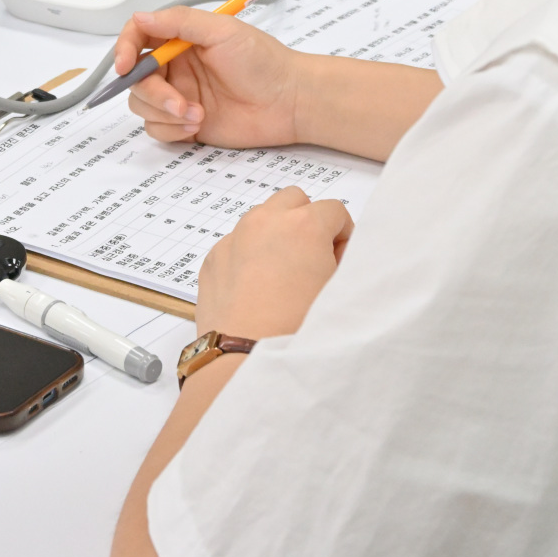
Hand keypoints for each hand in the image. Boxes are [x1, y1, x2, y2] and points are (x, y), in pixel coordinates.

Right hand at [112, 7, 303, 146]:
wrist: (289, 102)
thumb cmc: (263, 62)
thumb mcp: (222, 31)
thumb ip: (179, 22)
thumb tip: (140, 17)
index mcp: (180, 39)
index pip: (138, 38)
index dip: (123, 49)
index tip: (123, 66)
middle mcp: (175, 66)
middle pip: (135, 79)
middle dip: (152, 93)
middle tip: (178, 102)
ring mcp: (179, 95)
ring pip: (142, 106)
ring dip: (163, 113)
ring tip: (196, 115)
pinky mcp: (185, 123)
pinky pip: (157, 129)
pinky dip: (171, 130)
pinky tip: (197, 125)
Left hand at [193, 186, 351, 338]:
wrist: (245, 356)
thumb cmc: (298, 326)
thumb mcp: (339, 291)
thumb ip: (343, 262)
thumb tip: (332, 254)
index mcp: (304, 224)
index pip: (335, 210)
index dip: (342, 237)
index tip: (337, 264)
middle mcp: (266, 220)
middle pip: (294, 200)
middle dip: (307, 222)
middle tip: (310, 259)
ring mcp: (235, 236)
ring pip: (262, 216)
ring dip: (276, 233)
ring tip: (281, 274)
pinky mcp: (214, 256)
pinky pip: (237, 241)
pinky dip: (249, 253)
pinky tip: (255, 288)